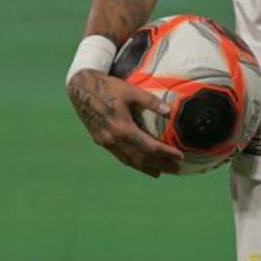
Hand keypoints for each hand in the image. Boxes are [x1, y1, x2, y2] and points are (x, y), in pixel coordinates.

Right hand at [67, 69, 183, 177]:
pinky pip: (120, 156)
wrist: (81, 89)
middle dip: (160, 165)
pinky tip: (140, 163)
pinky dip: (132, 161)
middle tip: (175, 169)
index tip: (180, 157)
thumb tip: (170, 111)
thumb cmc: (108, 87)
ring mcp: (106, 142)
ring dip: (146, 168)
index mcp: (122, 128)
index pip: (149, 147)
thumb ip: (150, 101)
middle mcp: (113, 139)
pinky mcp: (100, 141)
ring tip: (160, 172)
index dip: (166, 153)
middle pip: (141, 158)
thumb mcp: (131, 90)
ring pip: (129, 160)